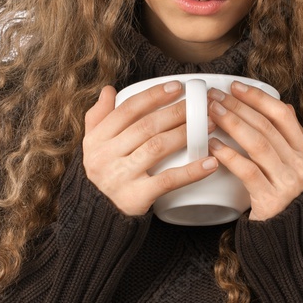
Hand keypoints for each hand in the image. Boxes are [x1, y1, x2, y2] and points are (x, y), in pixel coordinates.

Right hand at [82, 82, 219, 216]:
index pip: (127, 110)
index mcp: (97, 139)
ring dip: (185, 134)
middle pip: (146, 126)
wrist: (98, 215)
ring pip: (157, 148)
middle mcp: (105, 156)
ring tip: (208, 126)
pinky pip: (168, 180)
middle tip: (201, 105)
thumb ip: (98, 117)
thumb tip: (109, 90)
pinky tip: (210, 163)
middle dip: (176, 113)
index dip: (154, 96)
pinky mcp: (137, 197)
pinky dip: (191, 171)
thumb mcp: (92, 145)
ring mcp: (121, 177)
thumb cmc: (102, 175)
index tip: (178, 87)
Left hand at [206, 80, 302, 220]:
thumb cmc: (275, 193)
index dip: (257, 98)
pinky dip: (229, 156)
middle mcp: (300, 164)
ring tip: (211, 114)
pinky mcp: (271, 199)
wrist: (280, 235)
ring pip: (258, 145)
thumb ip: (285, 136)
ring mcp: (288, 182)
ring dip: (232, 125)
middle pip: (266, 127)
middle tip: (214, 97)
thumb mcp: (286, 163)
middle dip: (238, 108)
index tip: (234, 86)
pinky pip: (248, 171)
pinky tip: (213, 146)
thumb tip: (282, 103)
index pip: (282, 115)